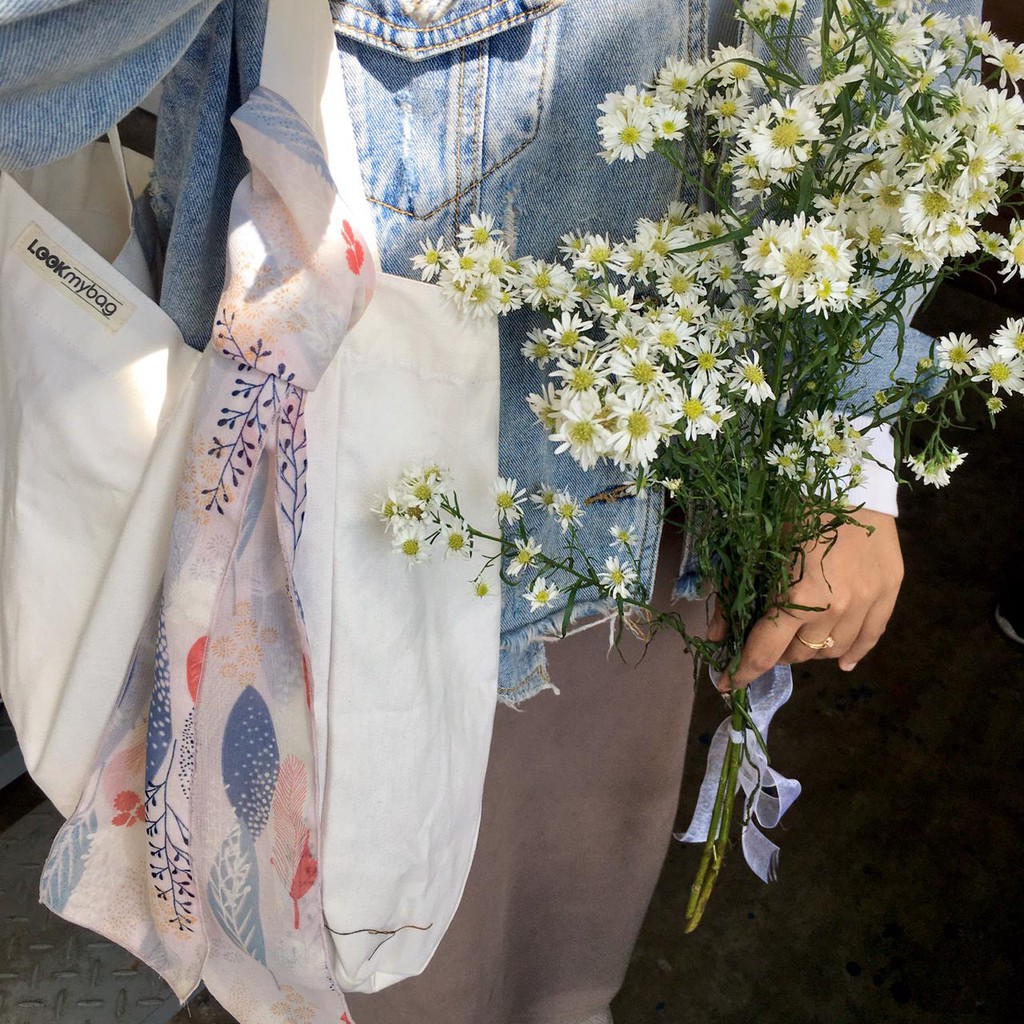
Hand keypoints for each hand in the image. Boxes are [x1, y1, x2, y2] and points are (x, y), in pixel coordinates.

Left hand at [707, 510, 903, 690]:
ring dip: (808, 649)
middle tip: (766, 639)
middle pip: (799, 654)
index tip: (727, 685)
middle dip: (776, 652)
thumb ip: (735, 597)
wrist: (850, 477)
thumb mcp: (754, 549)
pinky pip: (870, 639)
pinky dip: (852, 653)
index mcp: (798, 595)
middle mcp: (836, 606)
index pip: (765, 651)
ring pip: (831, 650)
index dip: (743, 672)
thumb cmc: (793, 507)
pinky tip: (842, 661)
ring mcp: (867, 602)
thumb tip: (718, 639)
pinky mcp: (890, 592)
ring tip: (798, 636)